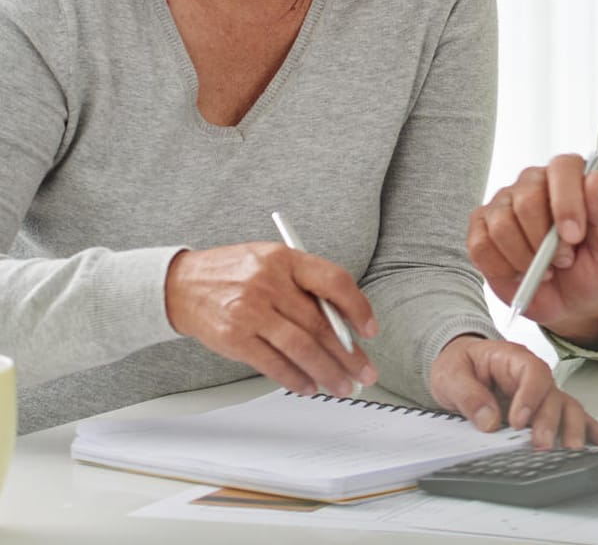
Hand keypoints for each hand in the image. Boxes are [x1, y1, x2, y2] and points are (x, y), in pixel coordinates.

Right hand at [164, 242, 378, 397]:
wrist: (180, 284)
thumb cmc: (235, 274)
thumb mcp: (273, 262)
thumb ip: (306, 286)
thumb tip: (345, 324)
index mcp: (286, 259)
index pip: (334, 282)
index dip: (358, 308)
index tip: (370, 331)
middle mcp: (269, 283)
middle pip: (320, 324)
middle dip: (349, 354)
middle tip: (365, 372)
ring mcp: (250, 311)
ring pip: (301, 348)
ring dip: (328, 372)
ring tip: (343, 385)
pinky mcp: (233, 338)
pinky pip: (273, 364)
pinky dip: (295, 379)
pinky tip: (309, 386)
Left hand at [429, 335, 597, 447]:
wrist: (459, 365)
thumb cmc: (459, 364)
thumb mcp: (451, 375)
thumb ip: (468, 395)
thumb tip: (489, 419)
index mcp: (511, 358)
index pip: (531, 372)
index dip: (529, 396)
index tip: (518, 421)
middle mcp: (532, 375)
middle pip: (552, 393)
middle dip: (549, 421)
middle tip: (541, 444)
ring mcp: (541, 392)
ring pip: (566, 406)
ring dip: (571, 428)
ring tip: (572, 449)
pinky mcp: (543, 409)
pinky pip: (569, 416)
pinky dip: (589, 428)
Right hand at [467, 154, 597, 345]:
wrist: (575, 300)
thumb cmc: (595, 267)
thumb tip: (594, 180)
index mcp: (568, 178)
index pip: (563, 167)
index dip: (566, 202)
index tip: (574, 236)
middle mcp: (532, 183)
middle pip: (526, 199)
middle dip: (545, 240)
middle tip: (563, 261)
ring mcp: (503, 205)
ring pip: (501, 225)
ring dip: (525, 258)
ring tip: (545, 269)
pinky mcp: (481, 230)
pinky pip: (480, 245)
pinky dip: (503, 268)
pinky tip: (521, 273)